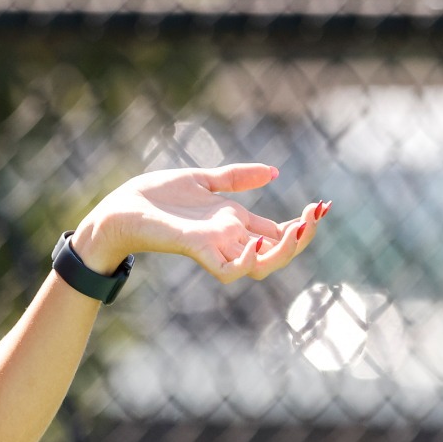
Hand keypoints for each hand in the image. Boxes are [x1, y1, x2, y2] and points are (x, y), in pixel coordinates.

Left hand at [70, 164, 326, 283]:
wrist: (119, 209)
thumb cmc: (154, 197)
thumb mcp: (203, 180)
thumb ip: (236, 177)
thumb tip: (274, 171)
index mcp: (232, 221)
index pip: (277, 231)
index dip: (303, 224)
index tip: (323, 207)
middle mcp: (228, 237)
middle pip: (277, 250)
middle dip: (303, 236)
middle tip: (315, 214)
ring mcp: (215, 245)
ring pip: (261, 264)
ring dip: (285, 250)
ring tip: (298, 229)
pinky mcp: (197, 248)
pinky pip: (230, 269)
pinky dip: (247, 263)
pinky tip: (256, 244)